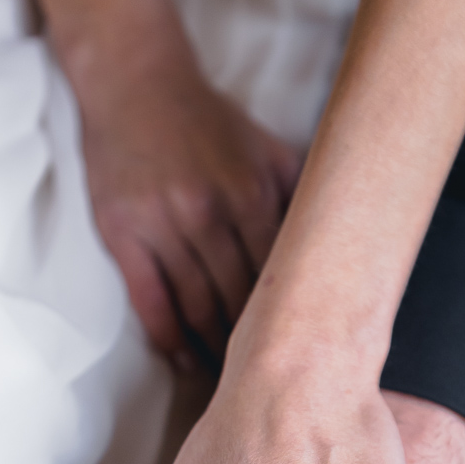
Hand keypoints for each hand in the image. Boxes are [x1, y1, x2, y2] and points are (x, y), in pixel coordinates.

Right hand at [38, 0, 301, 366]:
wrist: (134, 82)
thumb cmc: (206, 121)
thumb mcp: (266, 148)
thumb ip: (300, 195)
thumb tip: (340, 243)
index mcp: (251, 195)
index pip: (279, 276)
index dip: (292, 321)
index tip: (304, 354)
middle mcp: (208, 214)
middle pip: (240, 301)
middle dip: (256, 347)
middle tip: (273, 379)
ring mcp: (163, 227)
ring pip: (197, 309)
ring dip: (215, 352)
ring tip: (231, 381)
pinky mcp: (124, 236)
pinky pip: (151, 302)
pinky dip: (169, 339)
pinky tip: (184, 361)